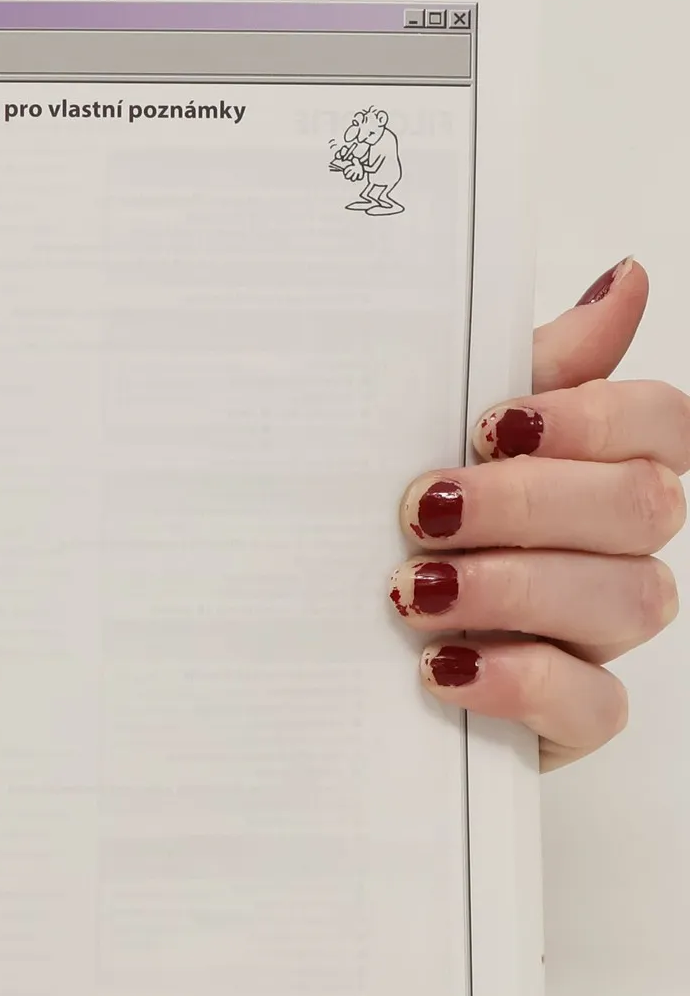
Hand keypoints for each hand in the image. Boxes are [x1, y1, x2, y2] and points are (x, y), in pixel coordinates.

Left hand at [390, 259, 686, 768]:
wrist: (338, 649)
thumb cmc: (412, 527)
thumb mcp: (443, 435)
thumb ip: (536, 366)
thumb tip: (623, 280)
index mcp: (599, 469)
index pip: (661, 424)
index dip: (592, 417)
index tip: (493, 424)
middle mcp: (619, 548)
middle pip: (640, 506)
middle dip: (526, 501)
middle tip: (421, 509)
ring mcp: (603, 634)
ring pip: (627, 600)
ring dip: (512, 587)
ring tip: (413, 590)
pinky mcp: (575, 715)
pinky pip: (592, 702)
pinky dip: (515, 680)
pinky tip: (442, 666)